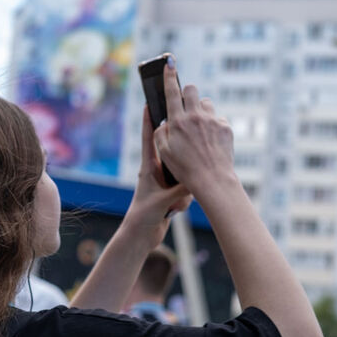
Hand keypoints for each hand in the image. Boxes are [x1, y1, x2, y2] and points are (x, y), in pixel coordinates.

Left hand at [121, 106, 192, 248]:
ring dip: (184, 188)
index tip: (150, 102)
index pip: (149, 139)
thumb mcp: (163, 201)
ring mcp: (164, 182)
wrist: (141, 235)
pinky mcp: (171, 193)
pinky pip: (185, 190)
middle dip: (178, 147)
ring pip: (182, 174)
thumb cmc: (144, 216)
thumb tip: (194, 180)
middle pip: (170, 152)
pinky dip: (185, 200)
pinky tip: (178, 210)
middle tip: (186, 129)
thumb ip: (179, 190)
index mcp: (148, 168)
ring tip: (177, 200)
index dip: (149, 120)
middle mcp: (156, 172)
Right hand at [153, 57, 235, 197]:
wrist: (212, 180)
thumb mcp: (164, 152)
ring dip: (201, 110)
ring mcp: (212, 120)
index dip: (168, 76)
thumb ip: (160, 132)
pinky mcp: (225, 126)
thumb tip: (165, 120)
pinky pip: (217, 118)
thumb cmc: (186, 169)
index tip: (169, 63)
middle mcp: (195, 117)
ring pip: (206, 103)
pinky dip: (213, 125)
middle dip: (187, 93)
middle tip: (186, 106)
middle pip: (191, 89)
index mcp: (177, 122)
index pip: (171, 92)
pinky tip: (211, 140)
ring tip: (200, 128)